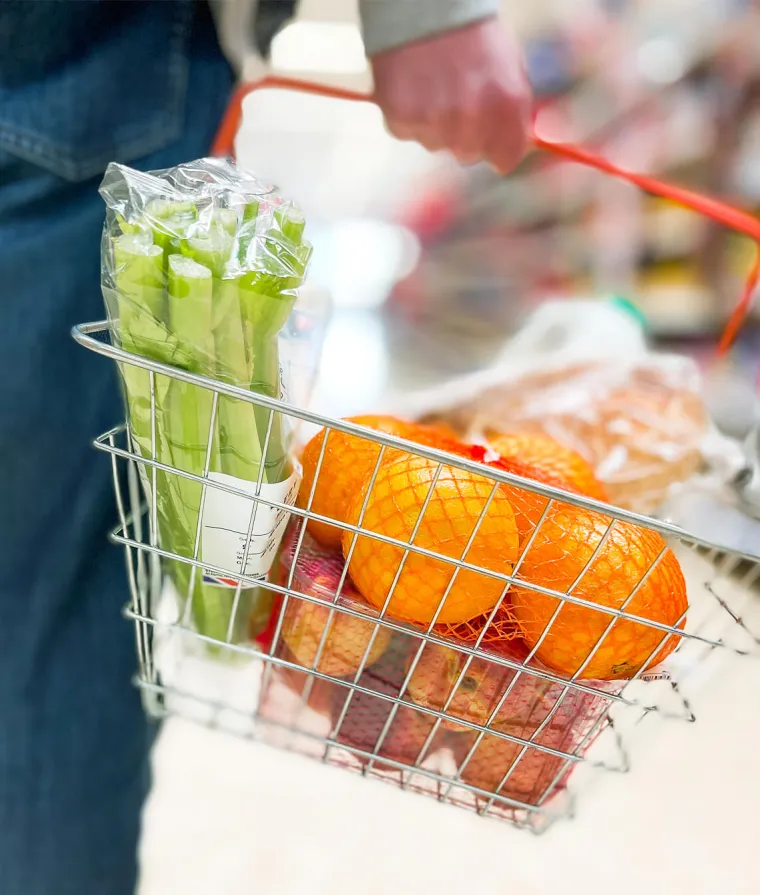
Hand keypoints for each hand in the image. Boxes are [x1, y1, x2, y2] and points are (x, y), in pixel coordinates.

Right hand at [370, 18, 532, 172]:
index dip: (499, 148)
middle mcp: (471, 121)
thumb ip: (513, 111)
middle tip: (456, 97)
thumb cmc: (471, 32)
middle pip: (468, 153)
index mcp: (506, 106)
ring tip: (432, 84)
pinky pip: (408, 132)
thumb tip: (512, 146)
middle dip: (465, 133)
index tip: (492, 139)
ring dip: (436, 123)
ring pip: (436, 144)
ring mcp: (434, 124)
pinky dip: (409, 115)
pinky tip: (412, 85)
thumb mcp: (509, 66)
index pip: (507, 159)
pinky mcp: (400, 121)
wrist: (423, 3)